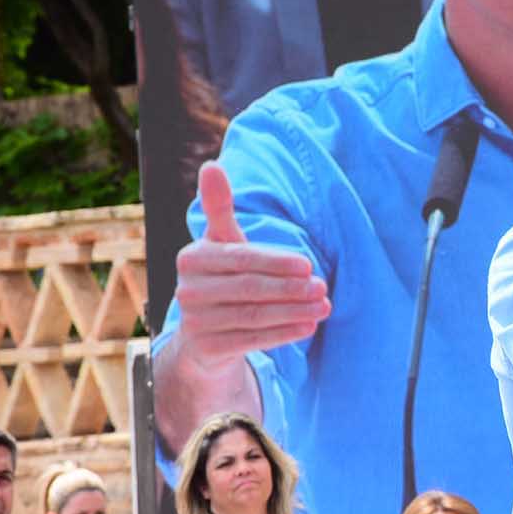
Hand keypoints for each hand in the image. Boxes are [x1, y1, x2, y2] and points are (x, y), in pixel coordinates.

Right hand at [172, 163, 330, 373]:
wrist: (202, 334)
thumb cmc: (224, 276)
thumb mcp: (222, 242)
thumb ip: (220, 207)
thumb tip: (211, 165)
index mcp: (193, 258)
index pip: (242, 258)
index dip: (276, 261)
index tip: (309, 264)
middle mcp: (187, 290)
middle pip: (250, 288)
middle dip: (291, 288)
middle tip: (323, 286)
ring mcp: (194, 322)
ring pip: (254, 315)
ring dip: (294, 311)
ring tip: (324, 306)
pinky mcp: (206, 348)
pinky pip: (252, 340)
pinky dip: (283, 334)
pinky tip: (309, 326)